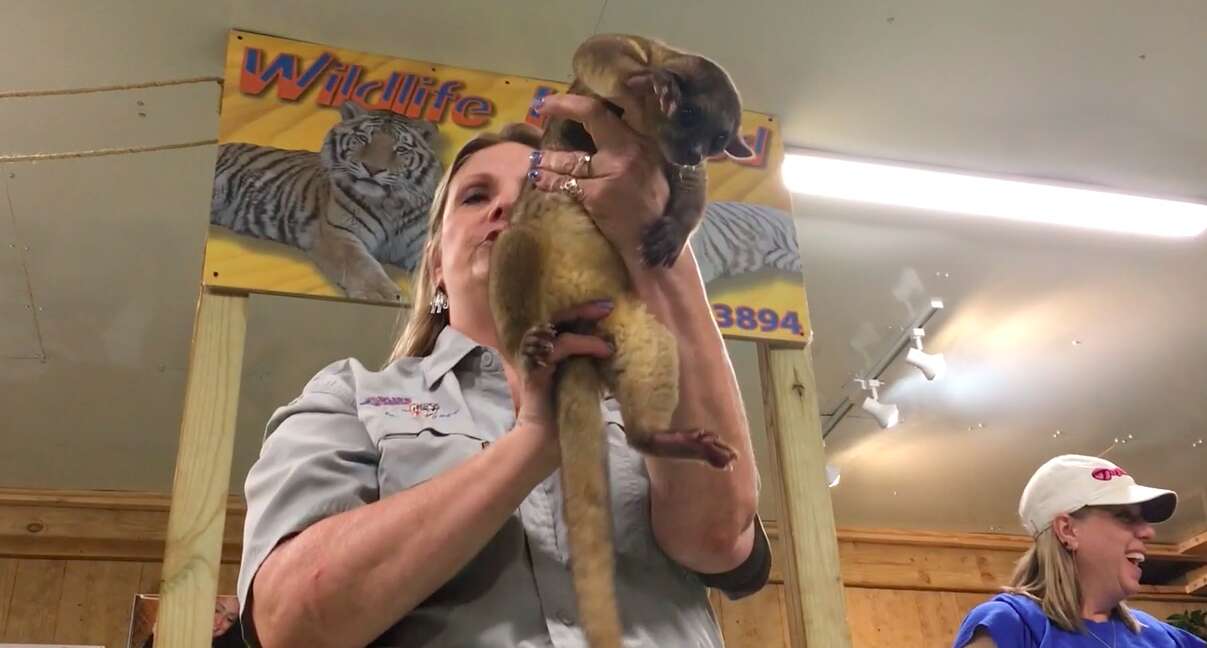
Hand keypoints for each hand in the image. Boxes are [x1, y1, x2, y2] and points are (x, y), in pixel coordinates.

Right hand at [513, 300, 614, 439]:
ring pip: (560, 332)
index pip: (562, 322)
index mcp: (545, 349)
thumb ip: (588, 362)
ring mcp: (533, 358)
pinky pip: (560, 347)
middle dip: (583, 310)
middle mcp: (536, 349)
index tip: (607, 307)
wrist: (545, 440)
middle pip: (557, 318)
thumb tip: (613, 348)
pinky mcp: (536, 370)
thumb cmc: (564, 413)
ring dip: (587, 333)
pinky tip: (603, 350)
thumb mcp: (581, 380)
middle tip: (608, 306)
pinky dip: (584, 345)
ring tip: (609, 342)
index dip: (582, 312)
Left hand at [527, 94, 669, 267]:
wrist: (655, 246)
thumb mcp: (655, 171)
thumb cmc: (655, 211)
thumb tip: (604, 133)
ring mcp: (614, 171)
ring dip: (548, 158)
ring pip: (571, 157)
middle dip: (564, 106)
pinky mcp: (599, 194)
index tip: (570, 95)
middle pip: (593, 115)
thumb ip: (635, 150)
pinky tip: (539, 180)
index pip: (620, 107)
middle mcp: (631, 150)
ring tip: (535, 160)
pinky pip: (565, 183)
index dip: (593, 96)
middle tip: (541, 106)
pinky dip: (548, 181)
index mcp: (646, 142)